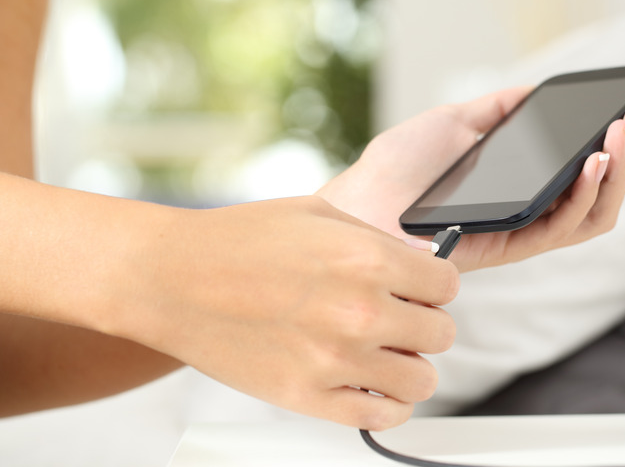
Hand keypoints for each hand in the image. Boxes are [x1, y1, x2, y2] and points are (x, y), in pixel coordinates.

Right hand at [104, 196, 458, 429]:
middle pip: (441, 333)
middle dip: (423, 323)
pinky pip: (381, 416)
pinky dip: (387, 404)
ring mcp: (335, 359)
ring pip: (421, 379)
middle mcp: (359, 310)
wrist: (172, 279)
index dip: (434, 286)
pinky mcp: (308, 397)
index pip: (447, 285)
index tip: (419, 290)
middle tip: (397, 318)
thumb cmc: (238, 241)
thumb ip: (379, 239)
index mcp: (366, 258)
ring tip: (384, 352)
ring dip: (410, 365)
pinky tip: (371, 383)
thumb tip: (422, 265)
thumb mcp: (318, 214)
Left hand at [317, 85, 624, 271]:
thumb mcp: (453, 122)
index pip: (589, 160)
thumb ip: (498, 109)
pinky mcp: (511, 246)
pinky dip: (586, 193)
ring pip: (596, 211)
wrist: (362, 202)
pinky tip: (595, 159)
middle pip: (603, 187)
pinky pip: (564, 226)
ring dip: (621, 169)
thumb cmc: (400, 166)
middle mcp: (531, 209)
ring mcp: (524, 230)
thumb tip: (536, 90)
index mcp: (524, 181)